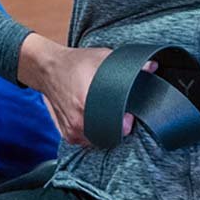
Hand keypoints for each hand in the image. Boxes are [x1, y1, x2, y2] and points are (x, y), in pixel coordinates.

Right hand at [18, 35, 150, 145]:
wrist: (47, 69)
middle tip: (123, 114)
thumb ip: (128, 65)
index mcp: (86, 102)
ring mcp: (72, 131)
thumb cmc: (75, 63)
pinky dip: (96, 133)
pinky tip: (98, 119)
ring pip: (100, 139)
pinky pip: (89, 141)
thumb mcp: (102, 58)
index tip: (132, 115)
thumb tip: (152, 66)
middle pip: (110, 134)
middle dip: (120, 127)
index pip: (117, 125)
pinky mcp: (68, 135)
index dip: (128, 122)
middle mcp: (78, 120)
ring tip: (110, 116)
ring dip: (108, 131)